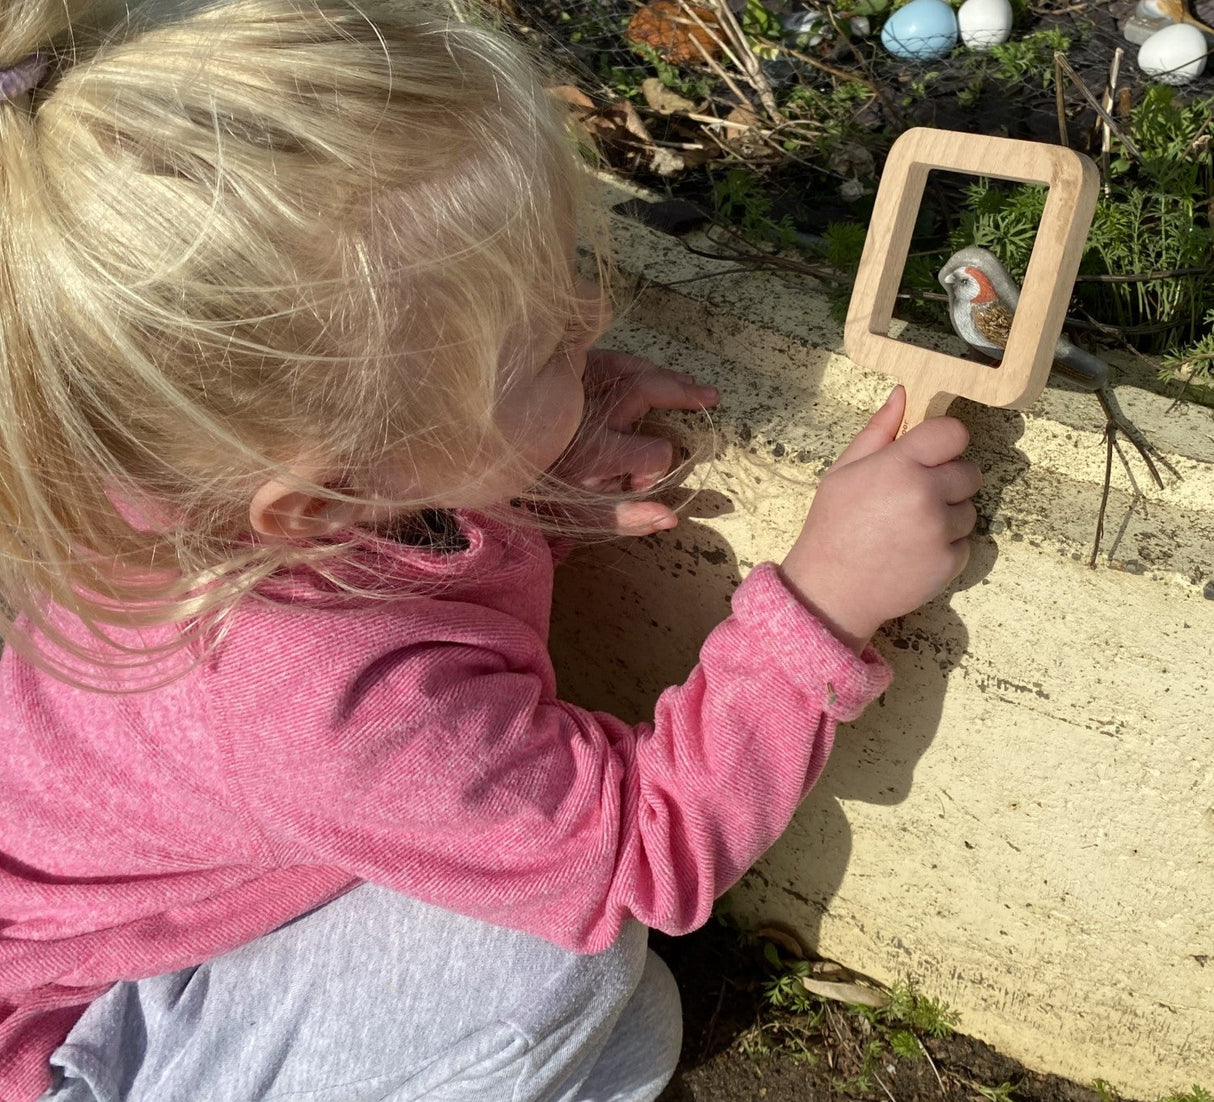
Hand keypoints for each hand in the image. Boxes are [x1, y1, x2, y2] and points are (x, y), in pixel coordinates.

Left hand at [552, 349, 717, 534]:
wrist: (503, 461)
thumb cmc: (548, 491)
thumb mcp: (584, 517)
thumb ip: (629, 519)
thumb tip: (671, 518)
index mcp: (597, 453)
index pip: (655, 452)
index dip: (658, 469)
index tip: (639, 484)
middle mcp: (590, 414)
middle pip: (645, 392)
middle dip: (682, 394)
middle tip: (711, 397)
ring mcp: (578, 388)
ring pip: (630, 369)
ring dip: (664, 376)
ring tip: (690, 384)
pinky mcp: (567, 373)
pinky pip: (608, 358)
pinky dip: (634, 363)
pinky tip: (652, 370)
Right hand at [779, 386, 981, 653]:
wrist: (831, 590)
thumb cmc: (832, 526)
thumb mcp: (843, 471)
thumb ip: (878, 432)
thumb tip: (903, 394)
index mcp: (900, 465)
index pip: (954, 433)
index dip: (945, 443)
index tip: (931, 455)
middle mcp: (926, 494)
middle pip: (970, 471)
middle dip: (949, 480)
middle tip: (914, 497)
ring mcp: (940, 531)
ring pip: (970, 509)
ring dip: (949, 515)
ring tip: (911, 528)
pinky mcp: (950, 562)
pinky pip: (965, 542)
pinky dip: (946, 546)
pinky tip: (915, 551)